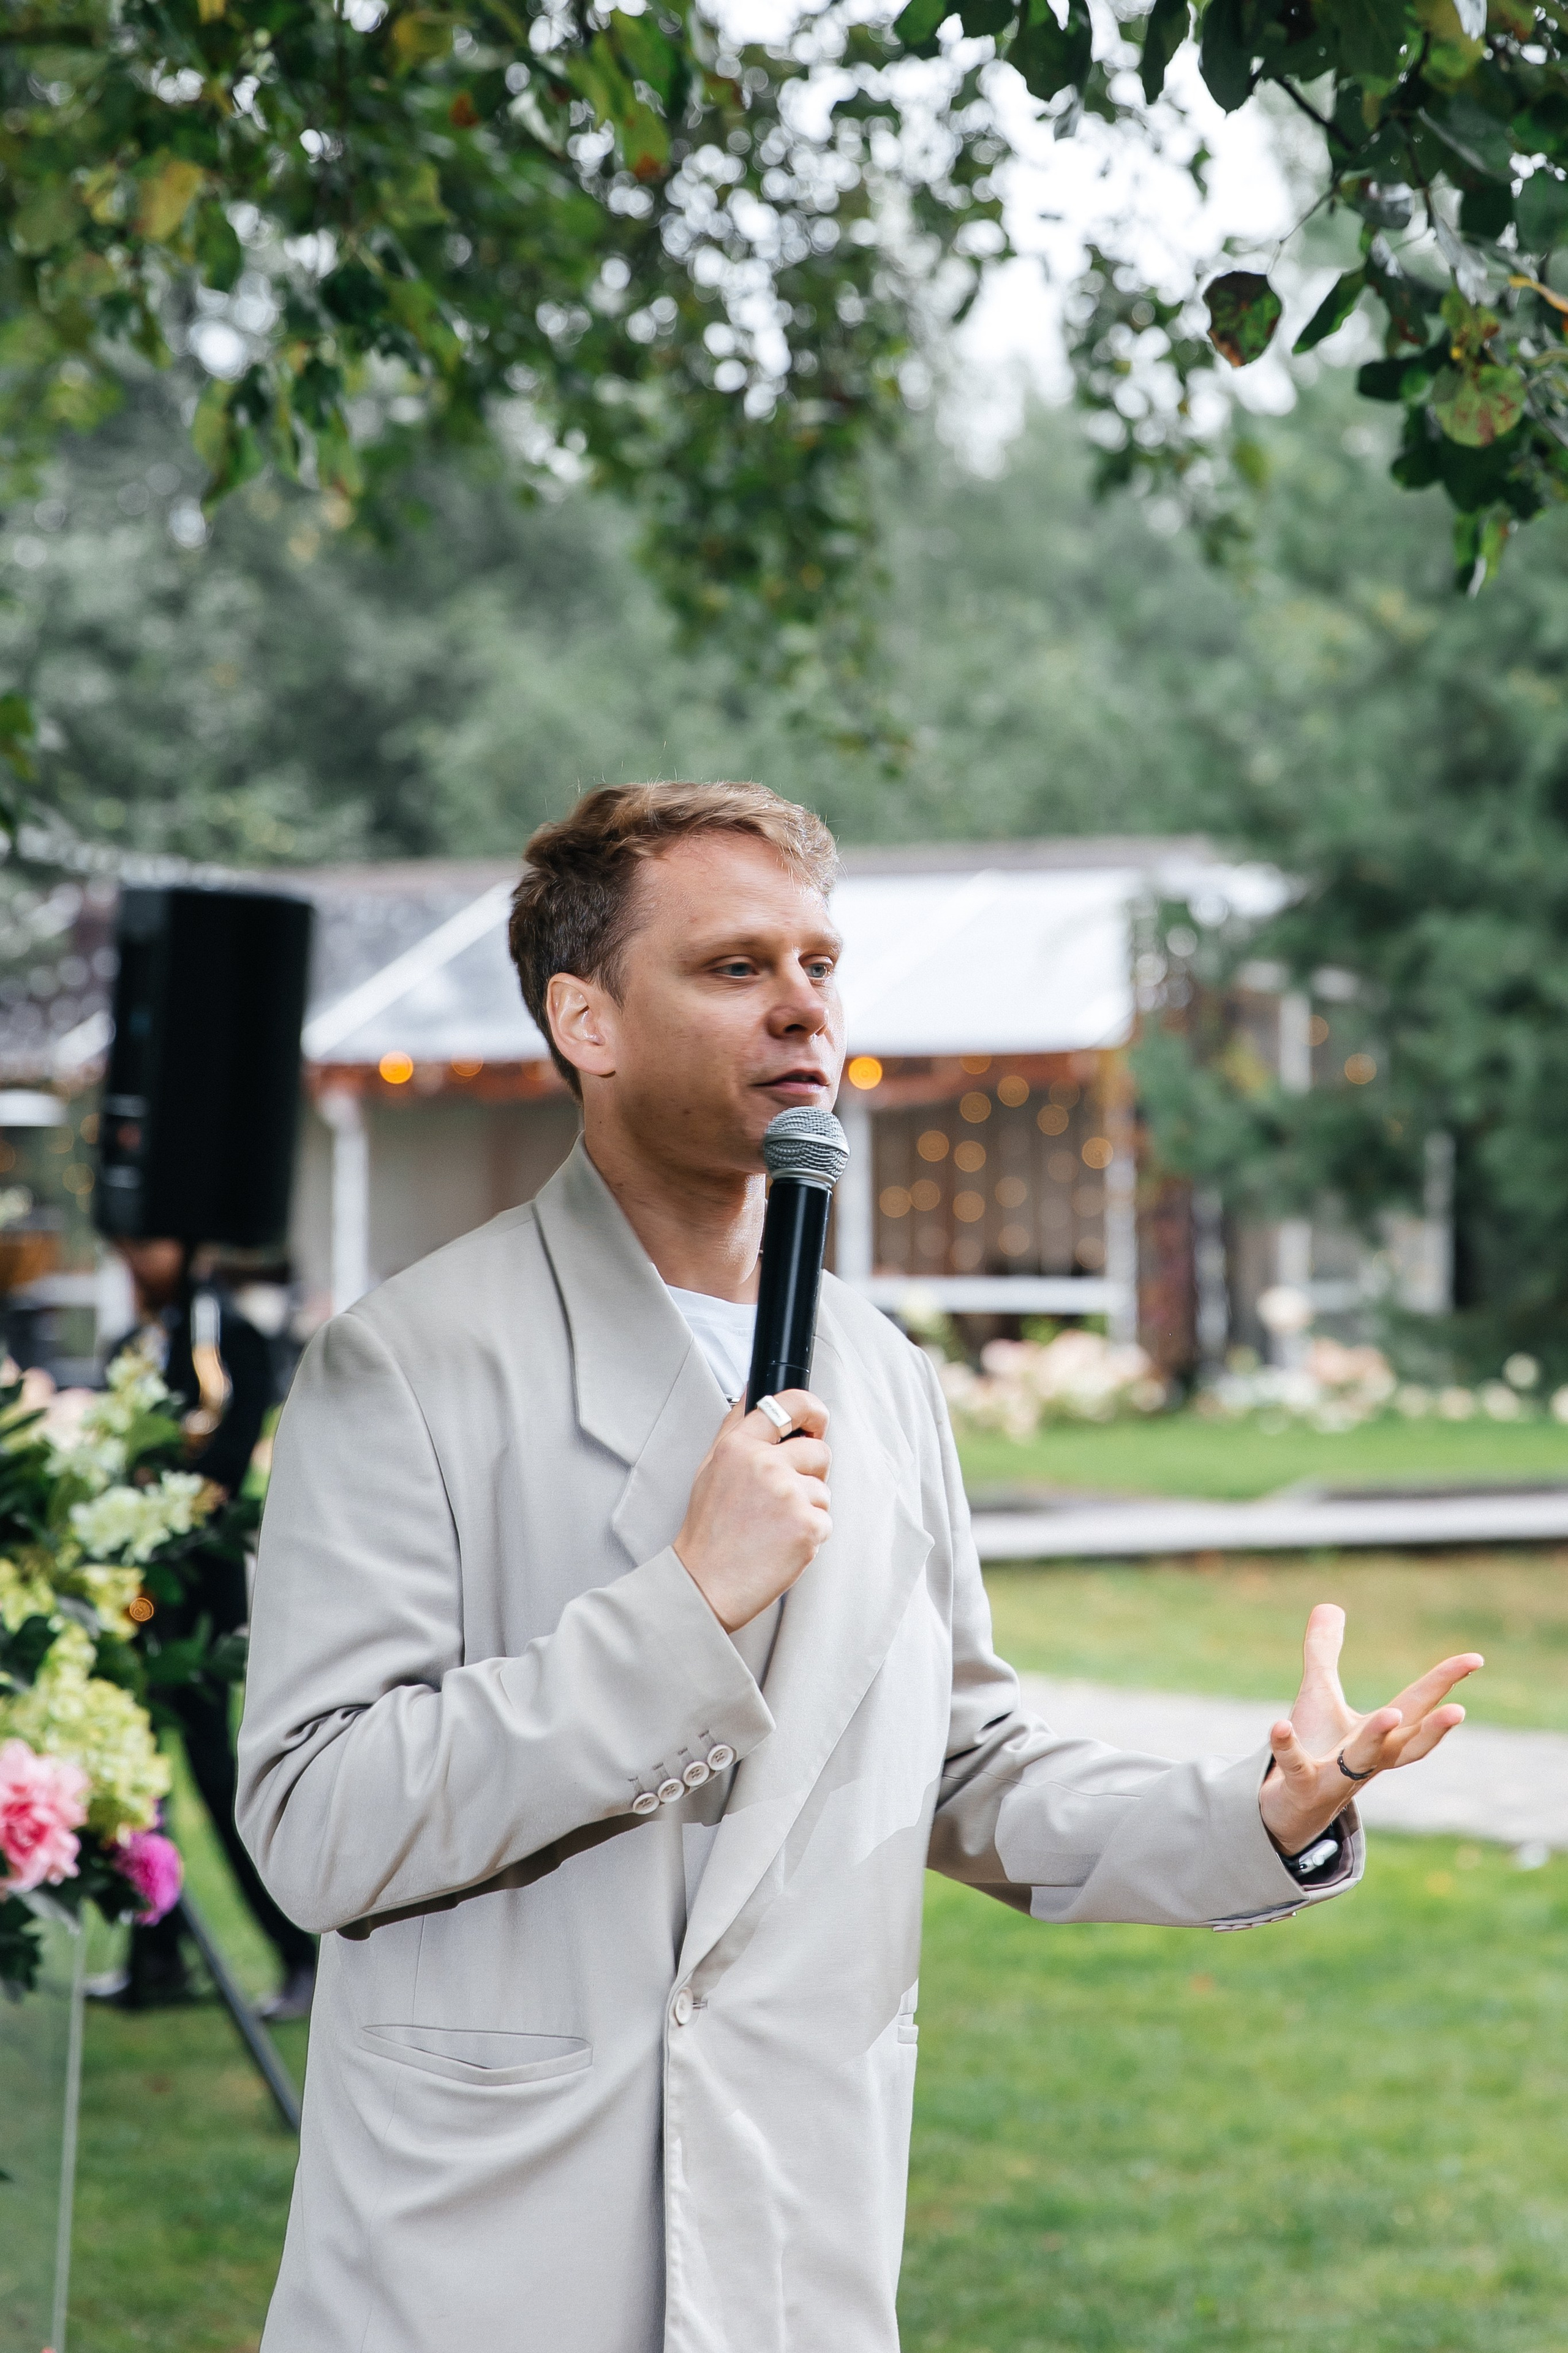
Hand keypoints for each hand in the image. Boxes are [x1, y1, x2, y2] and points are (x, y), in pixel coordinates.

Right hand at [674, 1389, 830, 1632]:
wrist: (705, 1584)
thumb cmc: (708, 1530)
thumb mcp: (711, 1468)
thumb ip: (735, 1427)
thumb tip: (754, 1392)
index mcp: (739, 1446)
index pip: (788, 1405)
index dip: (811, 1409)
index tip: (816, 1420)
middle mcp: (765, 1464)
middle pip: (819, 1450)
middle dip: (810, 1473)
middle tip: (780, 1500)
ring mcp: (789, 1495)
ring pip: (823, 1490)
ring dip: (807, 1509)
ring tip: (772, 1528)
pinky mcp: (807, 1525)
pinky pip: (825, 1521)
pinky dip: (809, 1536)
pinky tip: (780, 1546)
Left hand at [1257, 1603, 1483, 1857]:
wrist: (1288, 1805)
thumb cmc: (1314, 1747)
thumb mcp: (1319, 1695)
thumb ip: (1324, 1652)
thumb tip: (1330, 1606)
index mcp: (1380, 1737)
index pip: (1418, 1705)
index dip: (1445, 1683)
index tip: (1475, 1658)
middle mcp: (1367, 1759)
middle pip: (1407, 1745)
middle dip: (1433, 1730)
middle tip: (1459, 1710)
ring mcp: (1335, 1775)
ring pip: (1362, 1760)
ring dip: (1377, 1738)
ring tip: (1389, 1713)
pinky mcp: (1301, 1785)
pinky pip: (1295, 1765)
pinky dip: (1287, 1746)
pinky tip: (1279, 1725)